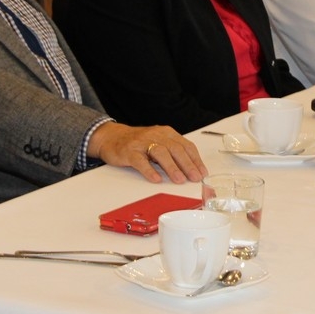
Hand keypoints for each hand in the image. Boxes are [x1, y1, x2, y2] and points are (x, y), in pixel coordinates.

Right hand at [87, 122, 207, 183]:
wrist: (111, 137)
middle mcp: (156, 136)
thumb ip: (173, 153)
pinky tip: (155, 179)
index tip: (202, 172)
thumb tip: (191, 170)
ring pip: (160, 153)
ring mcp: (142, 143)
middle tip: (195, 177)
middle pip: (175, 149)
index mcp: (166, 133)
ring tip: (179, 180)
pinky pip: (140, 161)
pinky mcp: (129, 151)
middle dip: (187, 164)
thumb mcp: (158, 143)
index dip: (195, 159)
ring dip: (172, 167)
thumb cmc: (138, 142)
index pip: (185, 145)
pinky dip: (149, 170)